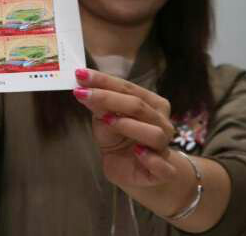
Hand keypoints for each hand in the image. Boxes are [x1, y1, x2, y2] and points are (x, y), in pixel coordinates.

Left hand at [73, 68, 176, 189]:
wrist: (131, 171)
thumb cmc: (120, 140)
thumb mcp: (105, 120)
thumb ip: (99, 106)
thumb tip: (83, 88)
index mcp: (152, 104)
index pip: (128, 88)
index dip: (104, 81)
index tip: (81, 75)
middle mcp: (162, 123)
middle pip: (138, 106)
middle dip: (108, 98)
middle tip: (83, 93)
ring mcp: (164, 147)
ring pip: (154, 133)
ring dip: (129, 125)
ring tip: (107, 120)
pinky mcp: (163, 172)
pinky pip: (162, 165)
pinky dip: (150, 158)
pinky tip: (137, 152)